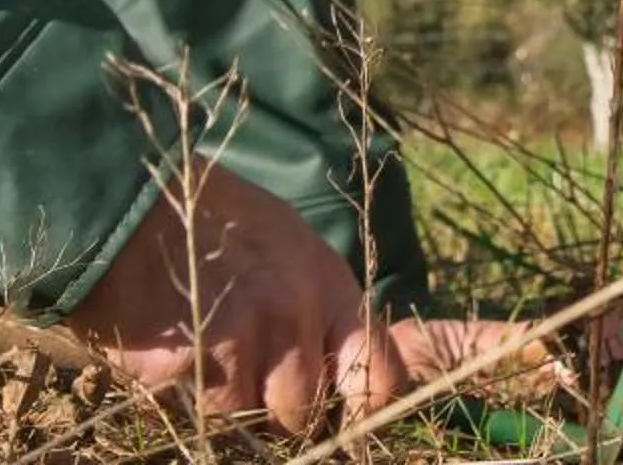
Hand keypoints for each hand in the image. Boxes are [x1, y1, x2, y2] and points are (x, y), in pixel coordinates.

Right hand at [61, 164, 535, 432]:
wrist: (133, 209)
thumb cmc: (216, 240)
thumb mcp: (293, 262)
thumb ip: (331, 323)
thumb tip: (367, 384)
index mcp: (336, 293)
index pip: (402, 360)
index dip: (428, 378)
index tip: (489, 374)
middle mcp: (306, 314)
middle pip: (314, 409)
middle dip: (289, 402)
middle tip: (254, 355)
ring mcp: (253, 336)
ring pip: (259, 414)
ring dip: (232, 393)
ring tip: (210, 337)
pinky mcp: (196, 359)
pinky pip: (203, 405)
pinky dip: (185, 387)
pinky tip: (175, 341)